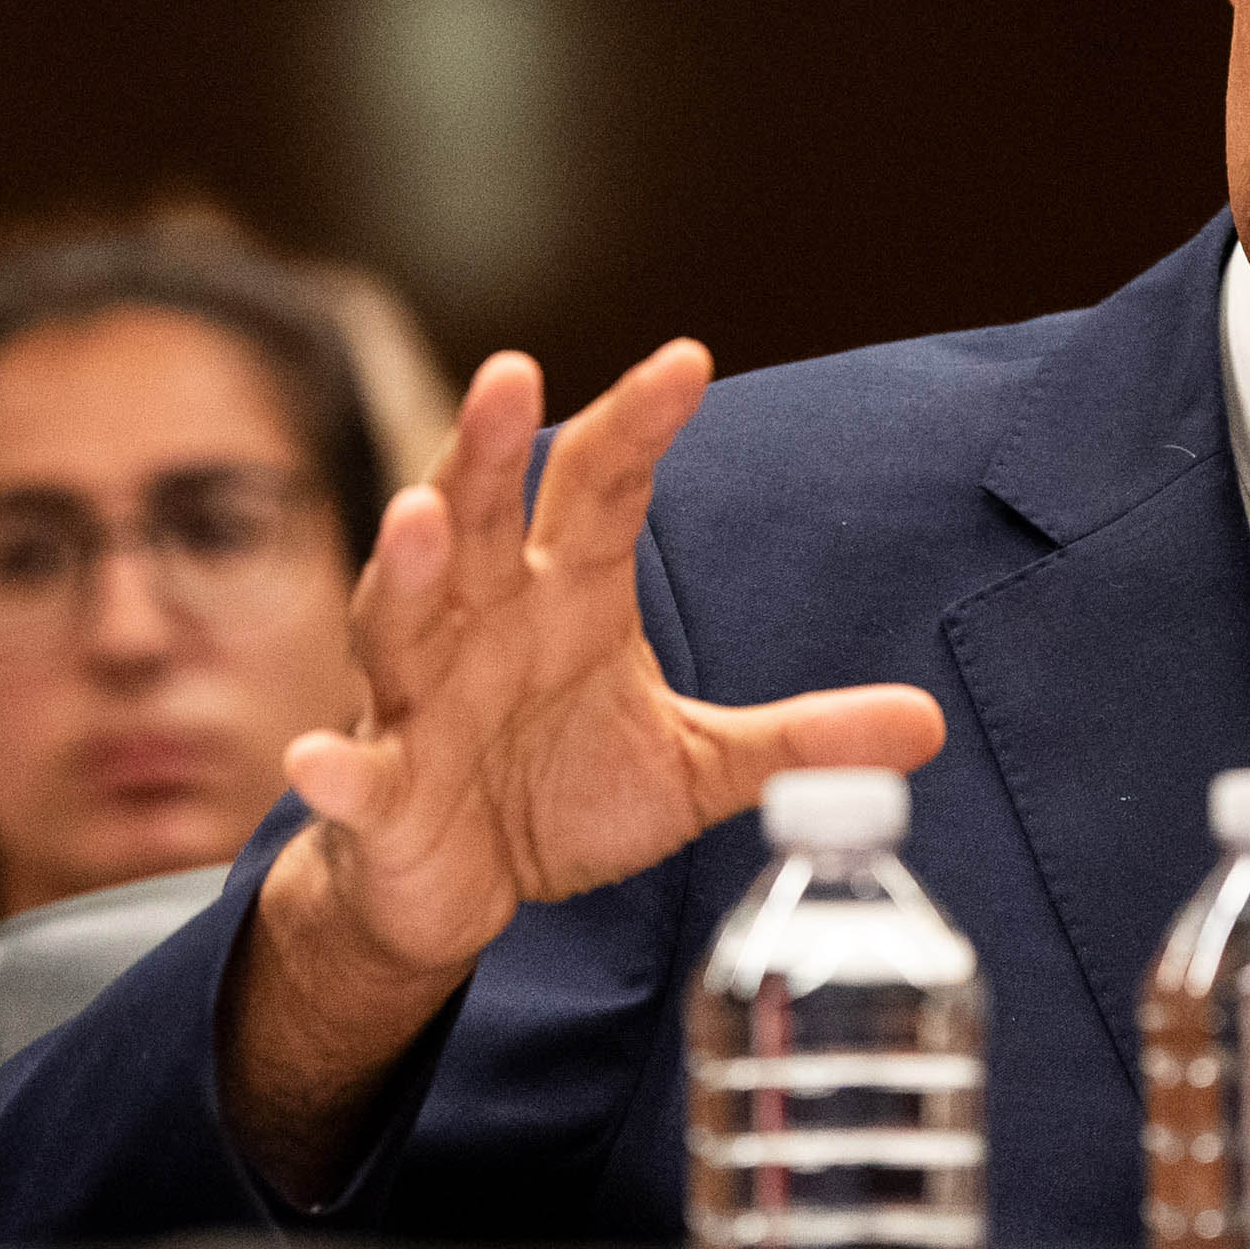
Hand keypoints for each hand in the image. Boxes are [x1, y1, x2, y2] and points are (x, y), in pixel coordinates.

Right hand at [285, 343, 945, 978]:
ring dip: (408, 568)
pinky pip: (355, 775)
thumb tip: (928, 722)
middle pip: (481, 517)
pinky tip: (321, 757)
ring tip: (418, 517)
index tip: (687, 362)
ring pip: (403, 619)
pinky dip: (336, 768)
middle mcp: (482, 625)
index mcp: (564, 595)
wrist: (458, 886)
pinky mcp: (381, 794)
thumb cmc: (563, 791)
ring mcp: (420, 703)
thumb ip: (800, 738)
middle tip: (511, 374)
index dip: (639, 425)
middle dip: (488, 447)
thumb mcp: (698, 764)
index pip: (601, 488)